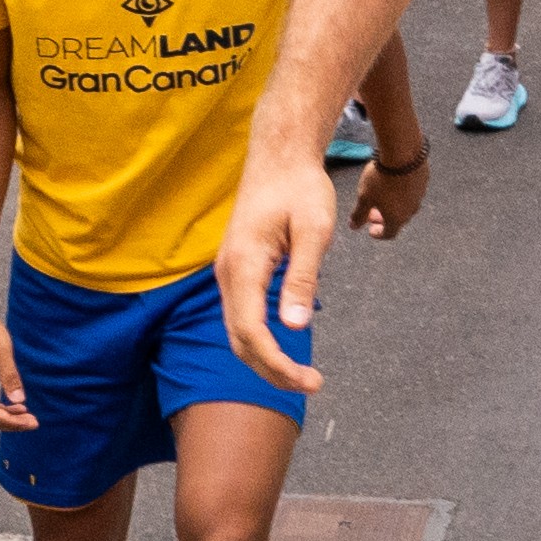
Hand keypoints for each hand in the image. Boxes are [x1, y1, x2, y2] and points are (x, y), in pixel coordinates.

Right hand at [0, 302, 32, 432]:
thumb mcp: (2, 351)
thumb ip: (10, 376)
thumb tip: (20, 401)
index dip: (12, 422)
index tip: (33, 422)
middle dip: (11, 423)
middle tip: (34, 422)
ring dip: (6, 417)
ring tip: (28, 416)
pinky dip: (0, 408)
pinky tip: (16, 406)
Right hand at [209, 133, 348, 389]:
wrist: (279, 156)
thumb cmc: (300, 187)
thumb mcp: (313, 231)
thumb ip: (302, 278)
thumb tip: (295, 327)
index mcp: (244, 265)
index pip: (251, 332)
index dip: (277, 364)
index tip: (310, 381)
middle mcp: (227, 272)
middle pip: (239, 340)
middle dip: (271, 370)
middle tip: (312, 384)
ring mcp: (228, 272)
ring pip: (237, 331)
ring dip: (266, 358)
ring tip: (301, 374)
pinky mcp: (236, 269)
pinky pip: (241, 315)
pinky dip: (260, 339)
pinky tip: (286, 345)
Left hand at [348, 142, 429, 243]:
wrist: (403, 154)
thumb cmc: (380, 178)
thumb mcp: (364, 197)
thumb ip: (359, 214)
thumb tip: (353, 226)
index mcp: (397, 218)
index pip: (389, 233)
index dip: (379, 233)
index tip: (371, 229)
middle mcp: (411, 211)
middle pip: (398, 220)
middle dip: (384, 218)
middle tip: (372, 212)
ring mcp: (419, 195)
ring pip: (405, 205)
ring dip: (394, 204)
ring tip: (383, 195)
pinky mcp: (423, 181)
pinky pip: (411, 191)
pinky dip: (401, 191)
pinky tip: (393, 181)